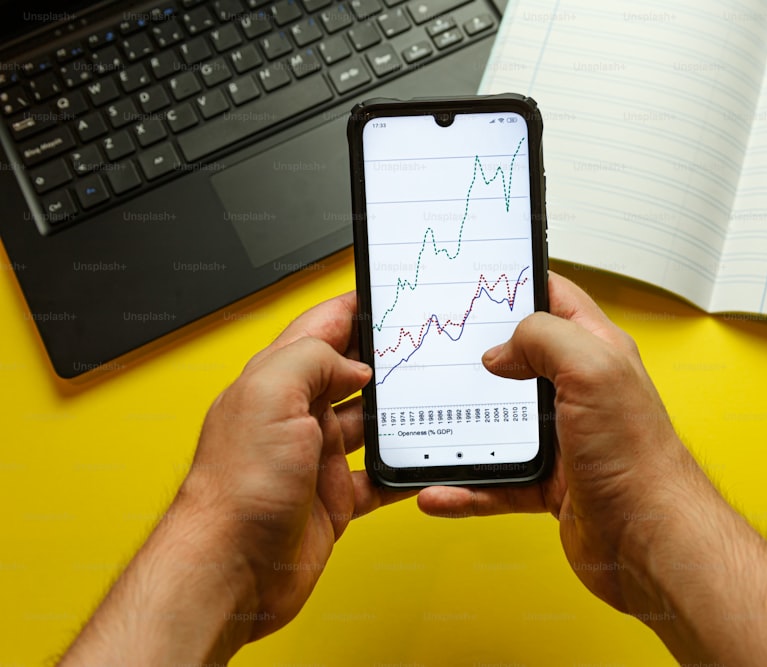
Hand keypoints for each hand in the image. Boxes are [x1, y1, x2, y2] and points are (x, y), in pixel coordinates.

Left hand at [61, 292, 412, 664]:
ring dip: (397, 414)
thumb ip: (312, 361)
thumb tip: (355, 367)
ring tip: (429, 400)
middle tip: (422, 346)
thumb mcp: (269, 395)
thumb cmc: (235, 488)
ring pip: (369, 423)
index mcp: (276, 381)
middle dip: (384, 358)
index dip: (353, 308)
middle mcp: (296, 416)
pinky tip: (419, 464)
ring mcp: (317, 458)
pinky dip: (401, 471)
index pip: (320, 328)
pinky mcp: (334, 498)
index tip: (388, 296)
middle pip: (349, 374)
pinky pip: (378, 478)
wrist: (232, 569)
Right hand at [418, 272, 704, 614]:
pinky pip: (498, 482)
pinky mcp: (551, 485)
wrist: (649, 539)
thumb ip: (545, 338)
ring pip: (502, 424)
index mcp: (596, 352)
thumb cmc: (637, 457)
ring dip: (465, 428)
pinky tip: (440, 490)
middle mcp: (580, 392)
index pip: (556, 300)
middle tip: (440, 349)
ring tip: (428, 421)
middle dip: (479, 356)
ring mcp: (564, 439)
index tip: (479, 281)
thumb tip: (500, 352)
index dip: (520, 284)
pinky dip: (468, 488)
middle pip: (520, 361)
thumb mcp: (592, 369)